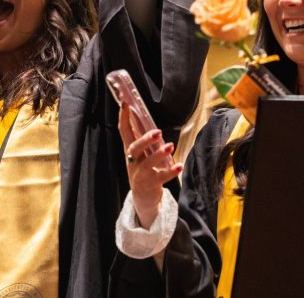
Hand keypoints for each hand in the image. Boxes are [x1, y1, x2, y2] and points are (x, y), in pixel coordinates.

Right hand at [118, 103, 182, 228]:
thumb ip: (143, 142)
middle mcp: (132, 162)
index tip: (125, 104)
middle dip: (145, 140)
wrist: (143, 199)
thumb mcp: (139, 156)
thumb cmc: (144, 172)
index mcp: (129, 152)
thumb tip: (149, 121)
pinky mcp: (150, 185)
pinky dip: (171, 172)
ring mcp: (140, 175)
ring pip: (147, 164)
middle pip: (135, 149)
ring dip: (159, 155)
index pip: (124, 132)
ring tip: (170, 146)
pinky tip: (180, 165)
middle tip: (158, 132)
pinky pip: (161, 178)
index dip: (123, 118)